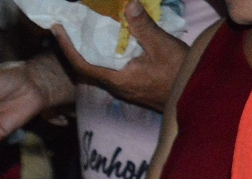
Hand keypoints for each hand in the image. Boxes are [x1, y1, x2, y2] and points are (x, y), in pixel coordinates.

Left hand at [50, 0, 186, 111]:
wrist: (195, 96)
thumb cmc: (179, 74)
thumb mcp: (162, 46)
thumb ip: (144, 26)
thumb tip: (128, 4)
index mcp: (116, 79)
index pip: (81, 64)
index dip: (67, 46)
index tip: (56, 29)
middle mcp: (115, 85)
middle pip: (86, 64)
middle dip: (75, 44)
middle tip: (68, 23)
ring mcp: (123, 86)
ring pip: (98, 65)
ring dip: (89, 47)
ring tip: (84, 26)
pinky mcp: (131, 83)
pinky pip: (110, 65)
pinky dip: (104, 50)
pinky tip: (109, 37)